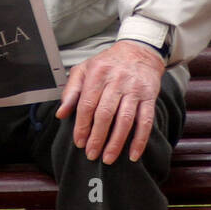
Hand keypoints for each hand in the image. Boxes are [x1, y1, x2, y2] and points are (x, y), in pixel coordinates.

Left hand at [56, 40, 164, 163]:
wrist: (139, 51)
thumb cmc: (108, 63)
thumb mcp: (84, 69)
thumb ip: (71, 91)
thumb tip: (61, 114)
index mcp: (98, 73)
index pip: (87, 104)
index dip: (82, 126)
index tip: (79, 142)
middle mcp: (117, 80)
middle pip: (105, 114)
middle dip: (97, 137)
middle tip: (91, 154)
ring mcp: (134, 89)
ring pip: (125, 120)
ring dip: (116, 142)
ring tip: (108, 158)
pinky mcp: (149, 96)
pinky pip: (146, 121)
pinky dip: (140, 140)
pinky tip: (133, 154)